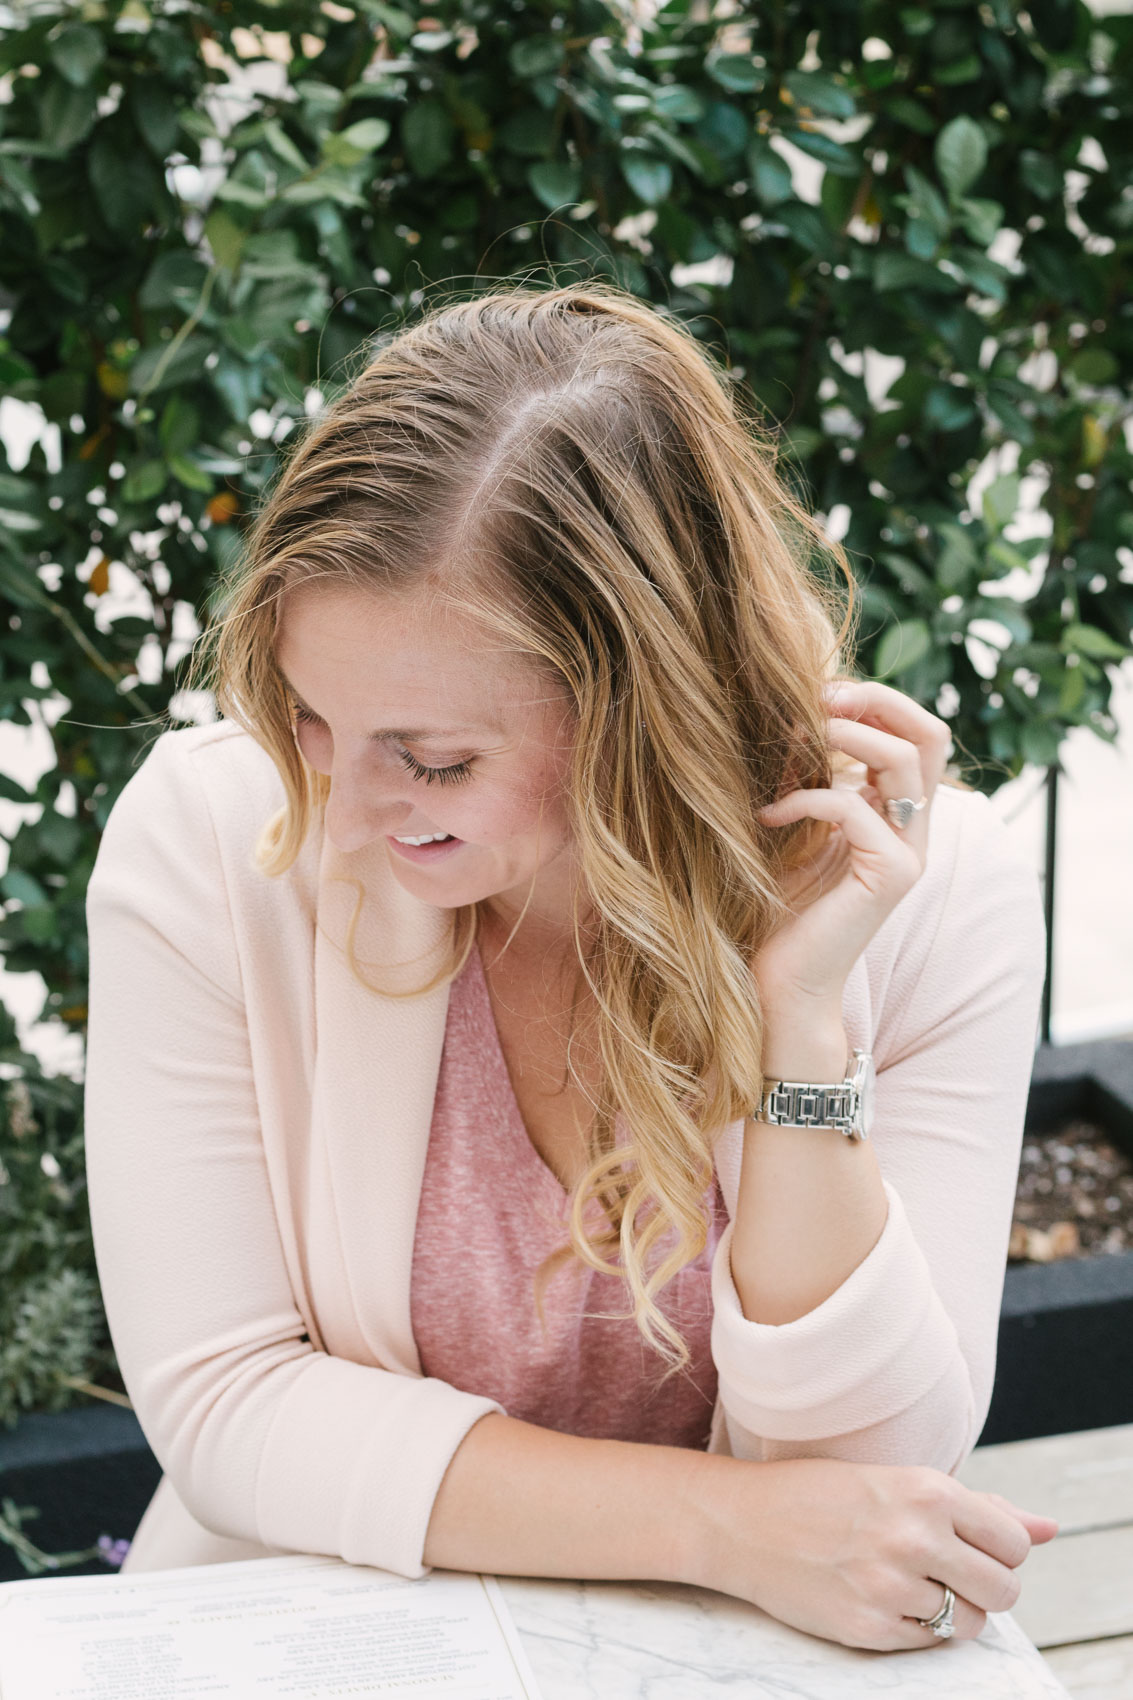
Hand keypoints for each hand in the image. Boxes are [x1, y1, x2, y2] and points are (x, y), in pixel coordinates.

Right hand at [688, 1455, 1058, 1651]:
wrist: (742, 1521)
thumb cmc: (824, 1494)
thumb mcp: (899, 1482)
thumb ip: (979, 1507)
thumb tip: (1049, 1529)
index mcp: (927, 1491)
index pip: (1013, 1543)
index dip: (997, 1550)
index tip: (966, 1544)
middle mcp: (914, 1537)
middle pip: (1003, 1590)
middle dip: (984, 1588)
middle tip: (945, 1571)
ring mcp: (890, 1587)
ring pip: (968, 1624)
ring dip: (950, 1612)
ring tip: (908, 1583)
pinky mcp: (868, 1629)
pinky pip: (926, 1643)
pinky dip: (913, 1627)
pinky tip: (878, 1597)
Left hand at [752, 680, 954, 1004]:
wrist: (779, 981)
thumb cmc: (776, 906)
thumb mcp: (796, 826)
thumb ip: (812, 778)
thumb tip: (794, 712)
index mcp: (896, 814)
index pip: (918, 732)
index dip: (877, 699)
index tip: (817, 690)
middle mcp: (914, 831)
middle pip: (929, 734)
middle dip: (874, 702)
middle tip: (815, 698)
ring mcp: (908, 854)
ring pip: (904, 761)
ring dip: (843, 738)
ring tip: (790, 742)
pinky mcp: (889, 877)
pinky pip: (854, 808)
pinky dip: (805, 798)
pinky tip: (767, 816)